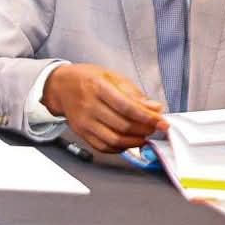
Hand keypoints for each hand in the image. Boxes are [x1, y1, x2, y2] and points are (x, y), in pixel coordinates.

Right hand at [42, 64, 167, 152]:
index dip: (148, 117)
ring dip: (134, 141)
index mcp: (98, 87)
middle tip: (155, 128)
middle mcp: (89, 106)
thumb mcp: (113, 77)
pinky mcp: (81, 133)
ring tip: (144, 135)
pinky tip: (129, 141)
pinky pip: (104, 146)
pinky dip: (120, 147)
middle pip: (122, 125)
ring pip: (114, 139)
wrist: (62, 87)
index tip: (162, 122)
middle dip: (144, 130)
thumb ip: (135, 94)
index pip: (127, 107)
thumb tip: (156, 108)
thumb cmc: (89, 79)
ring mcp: (84, 122)